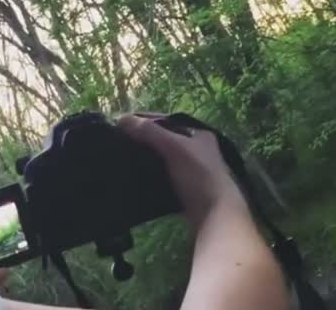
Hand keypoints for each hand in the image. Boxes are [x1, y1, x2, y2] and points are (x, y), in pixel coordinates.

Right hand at [118, 114, 247, 224]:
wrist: (216, 216)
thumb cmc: (198, 176)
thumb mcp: (174, 147)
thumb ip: (149, 132)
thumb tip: (122, 120)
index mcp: (199, 134)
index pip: (165, 120)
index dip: (142, 120)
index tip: (120, 125)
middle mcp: (198, 150)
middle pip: (164, 139)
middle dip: (143, 140)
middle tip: (118, 143)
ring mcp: (194, 172)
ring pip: (163, 159)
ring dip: (146, 159)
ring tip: (124, 159)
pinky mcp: (187, 191)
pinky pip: (164, 177)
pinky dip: (151, 176)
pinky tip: (137, 178)